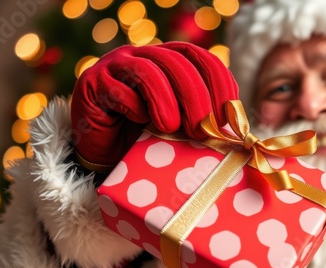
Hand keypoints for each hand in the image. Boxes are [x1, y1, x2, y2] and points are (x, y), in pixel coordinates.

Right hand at [70, 42, 238, 169]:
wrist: (103, 153)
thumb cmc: (145, 140)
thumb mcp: (179, 128)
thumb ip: (200, 121)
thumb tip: (232, 131)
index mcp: (171, 62)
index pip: (202, 58)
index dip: (219, 82)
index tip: (227, 116)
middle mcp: (145, 56)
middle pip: (178, 63)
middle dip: (196, 97)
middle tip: (203, 130)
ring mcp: (117, 66)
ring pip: (148, 71)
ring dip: (166, 102)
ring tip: (172, 128)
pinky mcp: (94, 84)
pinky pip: (117, 89)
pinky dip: (133, 106)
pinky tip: (141, 123)